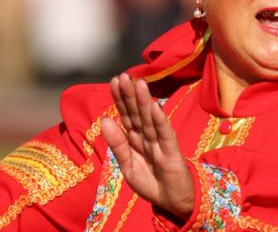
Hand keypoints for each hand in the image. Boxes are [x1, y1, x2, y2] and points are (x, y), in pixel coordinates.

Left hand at [101, 73, 194, 219]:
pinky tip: (155, 107)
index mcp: (135, 139)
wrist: (173, 201)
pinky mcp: (171, 152)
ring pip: (150, 120)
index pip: (126, 115)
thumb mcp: (128, 165)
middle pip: (137, 113)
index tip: (114, 81)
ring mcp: (160, 143)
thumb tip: (105, 119)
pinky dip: (160, 121)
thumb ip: (117, 144)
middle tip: (123, 76)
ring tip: (139, 84)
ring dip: (144, 102)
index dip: (120, 99)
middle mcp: (147, 136)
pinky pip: (165, 135)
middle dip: (130, 95)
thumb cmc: (151, 181)